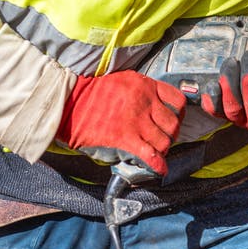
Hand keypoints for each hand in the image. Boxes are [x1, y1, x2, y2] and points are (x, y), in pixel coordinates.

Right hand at [55, 70, 185, 175]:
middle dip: (170, 134)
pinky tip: (160, 169)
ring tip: (154, 150)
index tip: (176, 119)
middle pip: (173, 124)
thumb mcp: (122, 79)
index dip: (179, 114)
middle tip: (161, 139)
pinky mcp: (125, 137)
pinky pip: (150, 154)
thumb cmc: (91, 90)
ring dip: (162, 149)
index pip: (178, 100)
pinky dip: (158, 164)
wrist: (68, 99)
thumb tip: (154, 105)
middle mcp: (145, 102)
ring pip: (164, 141)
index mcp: (146, 85)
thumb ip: (141, 90)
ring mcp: (136, 120)